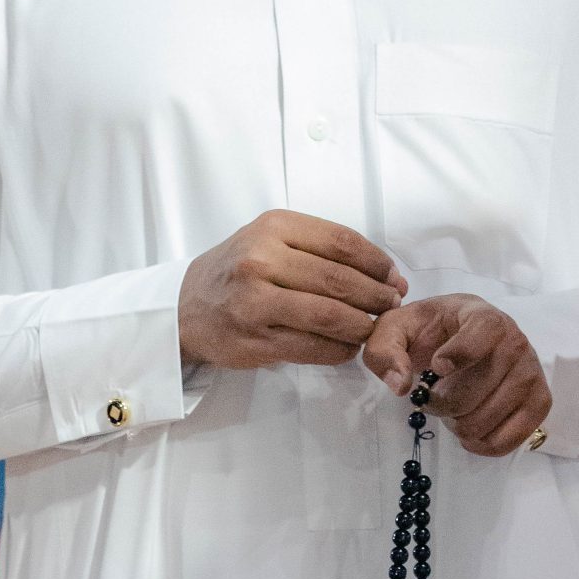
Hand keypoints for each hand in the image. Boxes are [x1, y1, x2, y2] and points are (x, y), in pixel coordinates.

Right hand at [179, 210, 408, 370]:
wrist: (184, 308)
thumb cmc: (237, 270)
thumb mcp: (269, 239)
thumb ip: (321, 250)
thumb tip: (386, 274)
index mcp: (273, 228)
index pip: (342, 242)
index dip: (378, 262)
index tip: (394, 277)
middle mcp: (262, 261)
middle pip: (339, 281)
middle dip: (376, 296)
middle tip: (392, 305)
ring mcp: (255, 303)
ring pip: (329, 316)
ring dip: (362, 325)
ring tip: (374, 327)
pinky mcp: (254, 341)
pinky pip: (312, 348)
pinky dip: (340, 350)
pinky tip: (348, 347)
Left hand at [361, 294, 551, 456]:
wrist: (461, 337)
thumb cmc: (429, 331)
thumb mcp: (396, 329)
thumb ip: (385, 350)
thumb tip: (401, 386)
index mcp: (484, 316)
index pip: (483, 333)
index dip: (459, 353)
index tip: (437, 367)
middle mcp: (516, 341)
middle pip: (473, 391)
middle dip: (441, 403)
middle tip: (433, 396)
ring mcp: (532, 373)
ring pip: (486, 419)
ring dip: (459, 424)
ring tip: (454, 407)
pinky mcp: (539, 402)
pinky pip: (510, 439)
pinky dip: (482, 444)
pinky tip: (470, 431)